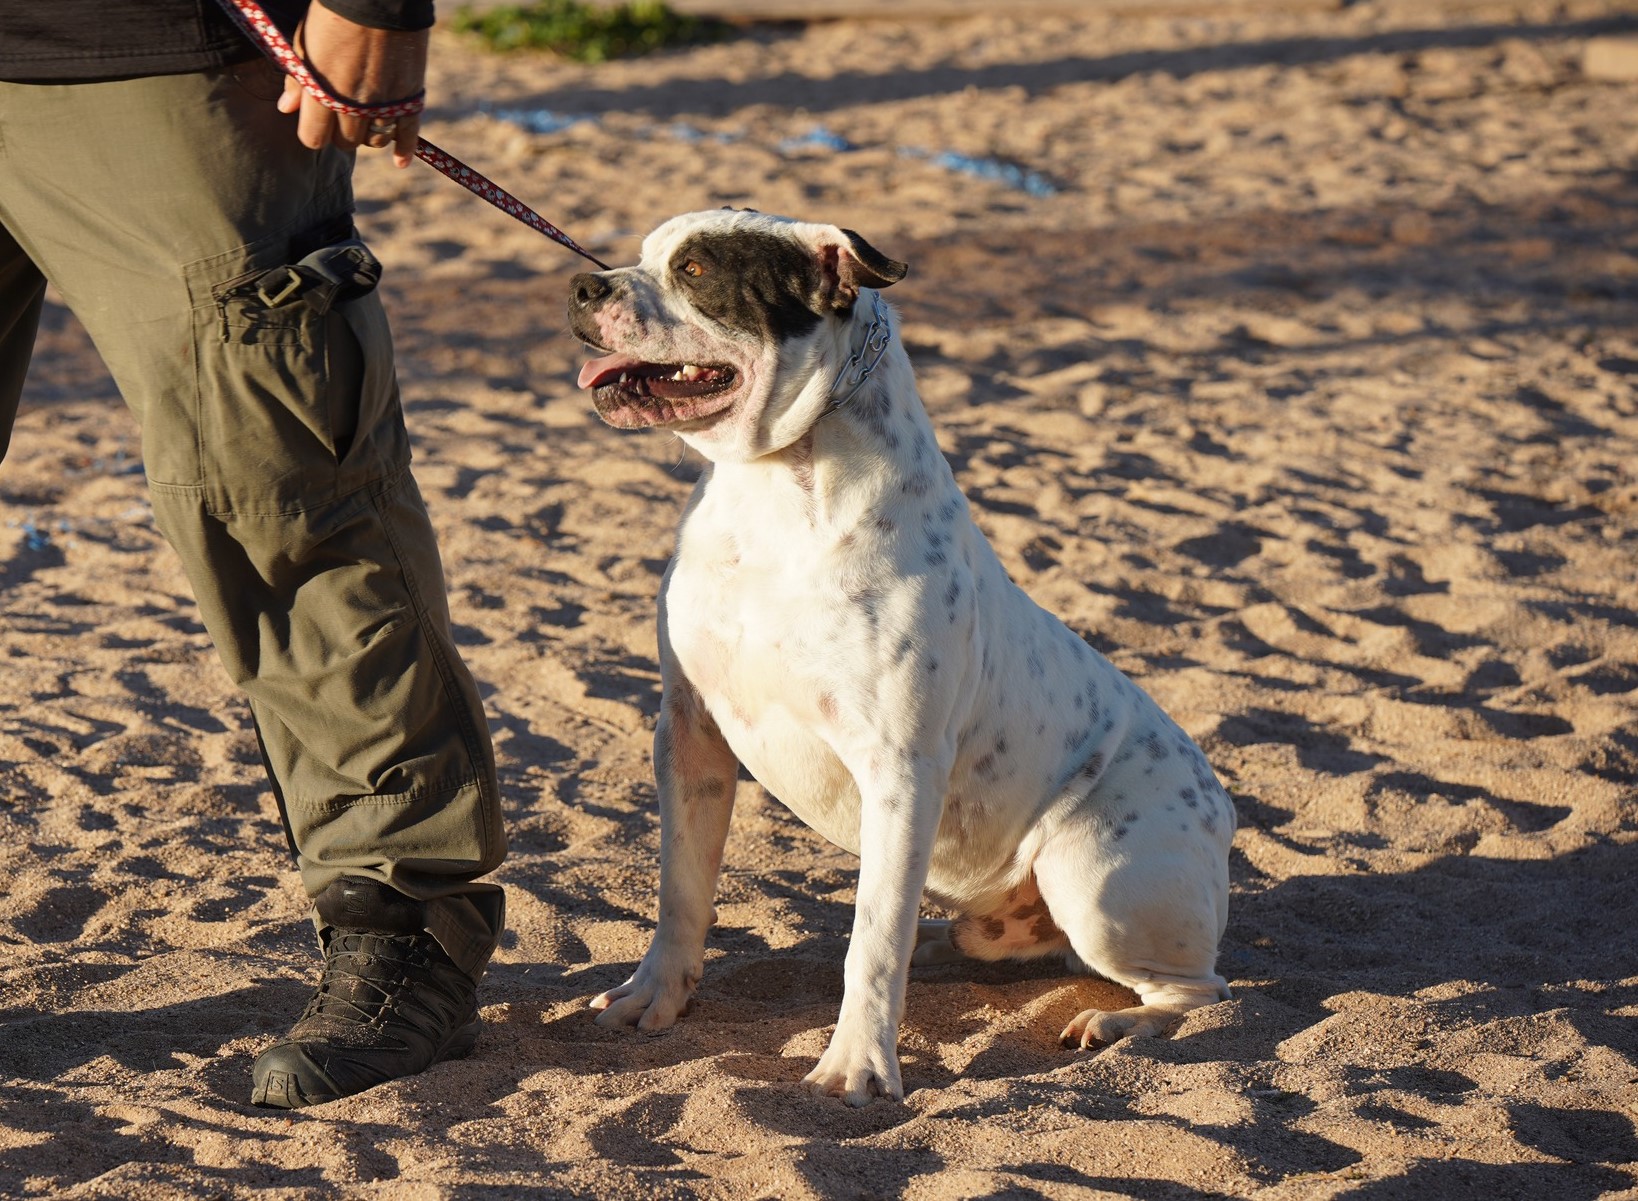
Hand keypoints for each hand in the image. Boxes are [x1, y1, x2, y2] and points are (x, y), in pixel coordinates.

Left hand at [276, 2, 426, 167]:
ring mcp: (383, 104)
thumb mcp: (304, 43)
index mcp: (322, 93)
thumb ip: (297, 80)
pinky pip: (407, 133)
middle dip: (340, 132)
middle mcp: (352, 106)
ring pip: (374, 140)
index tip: (315, 122)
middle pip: (345, 142)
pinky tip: (400, 162)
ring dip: (368, 134)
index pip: (314, 138)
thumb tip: (286, 109)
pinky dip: (404, 149)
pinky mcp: (408, 97)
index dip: (313, 132)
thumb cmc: (333, 16)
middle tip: (340, 114)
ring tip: (366, 120)